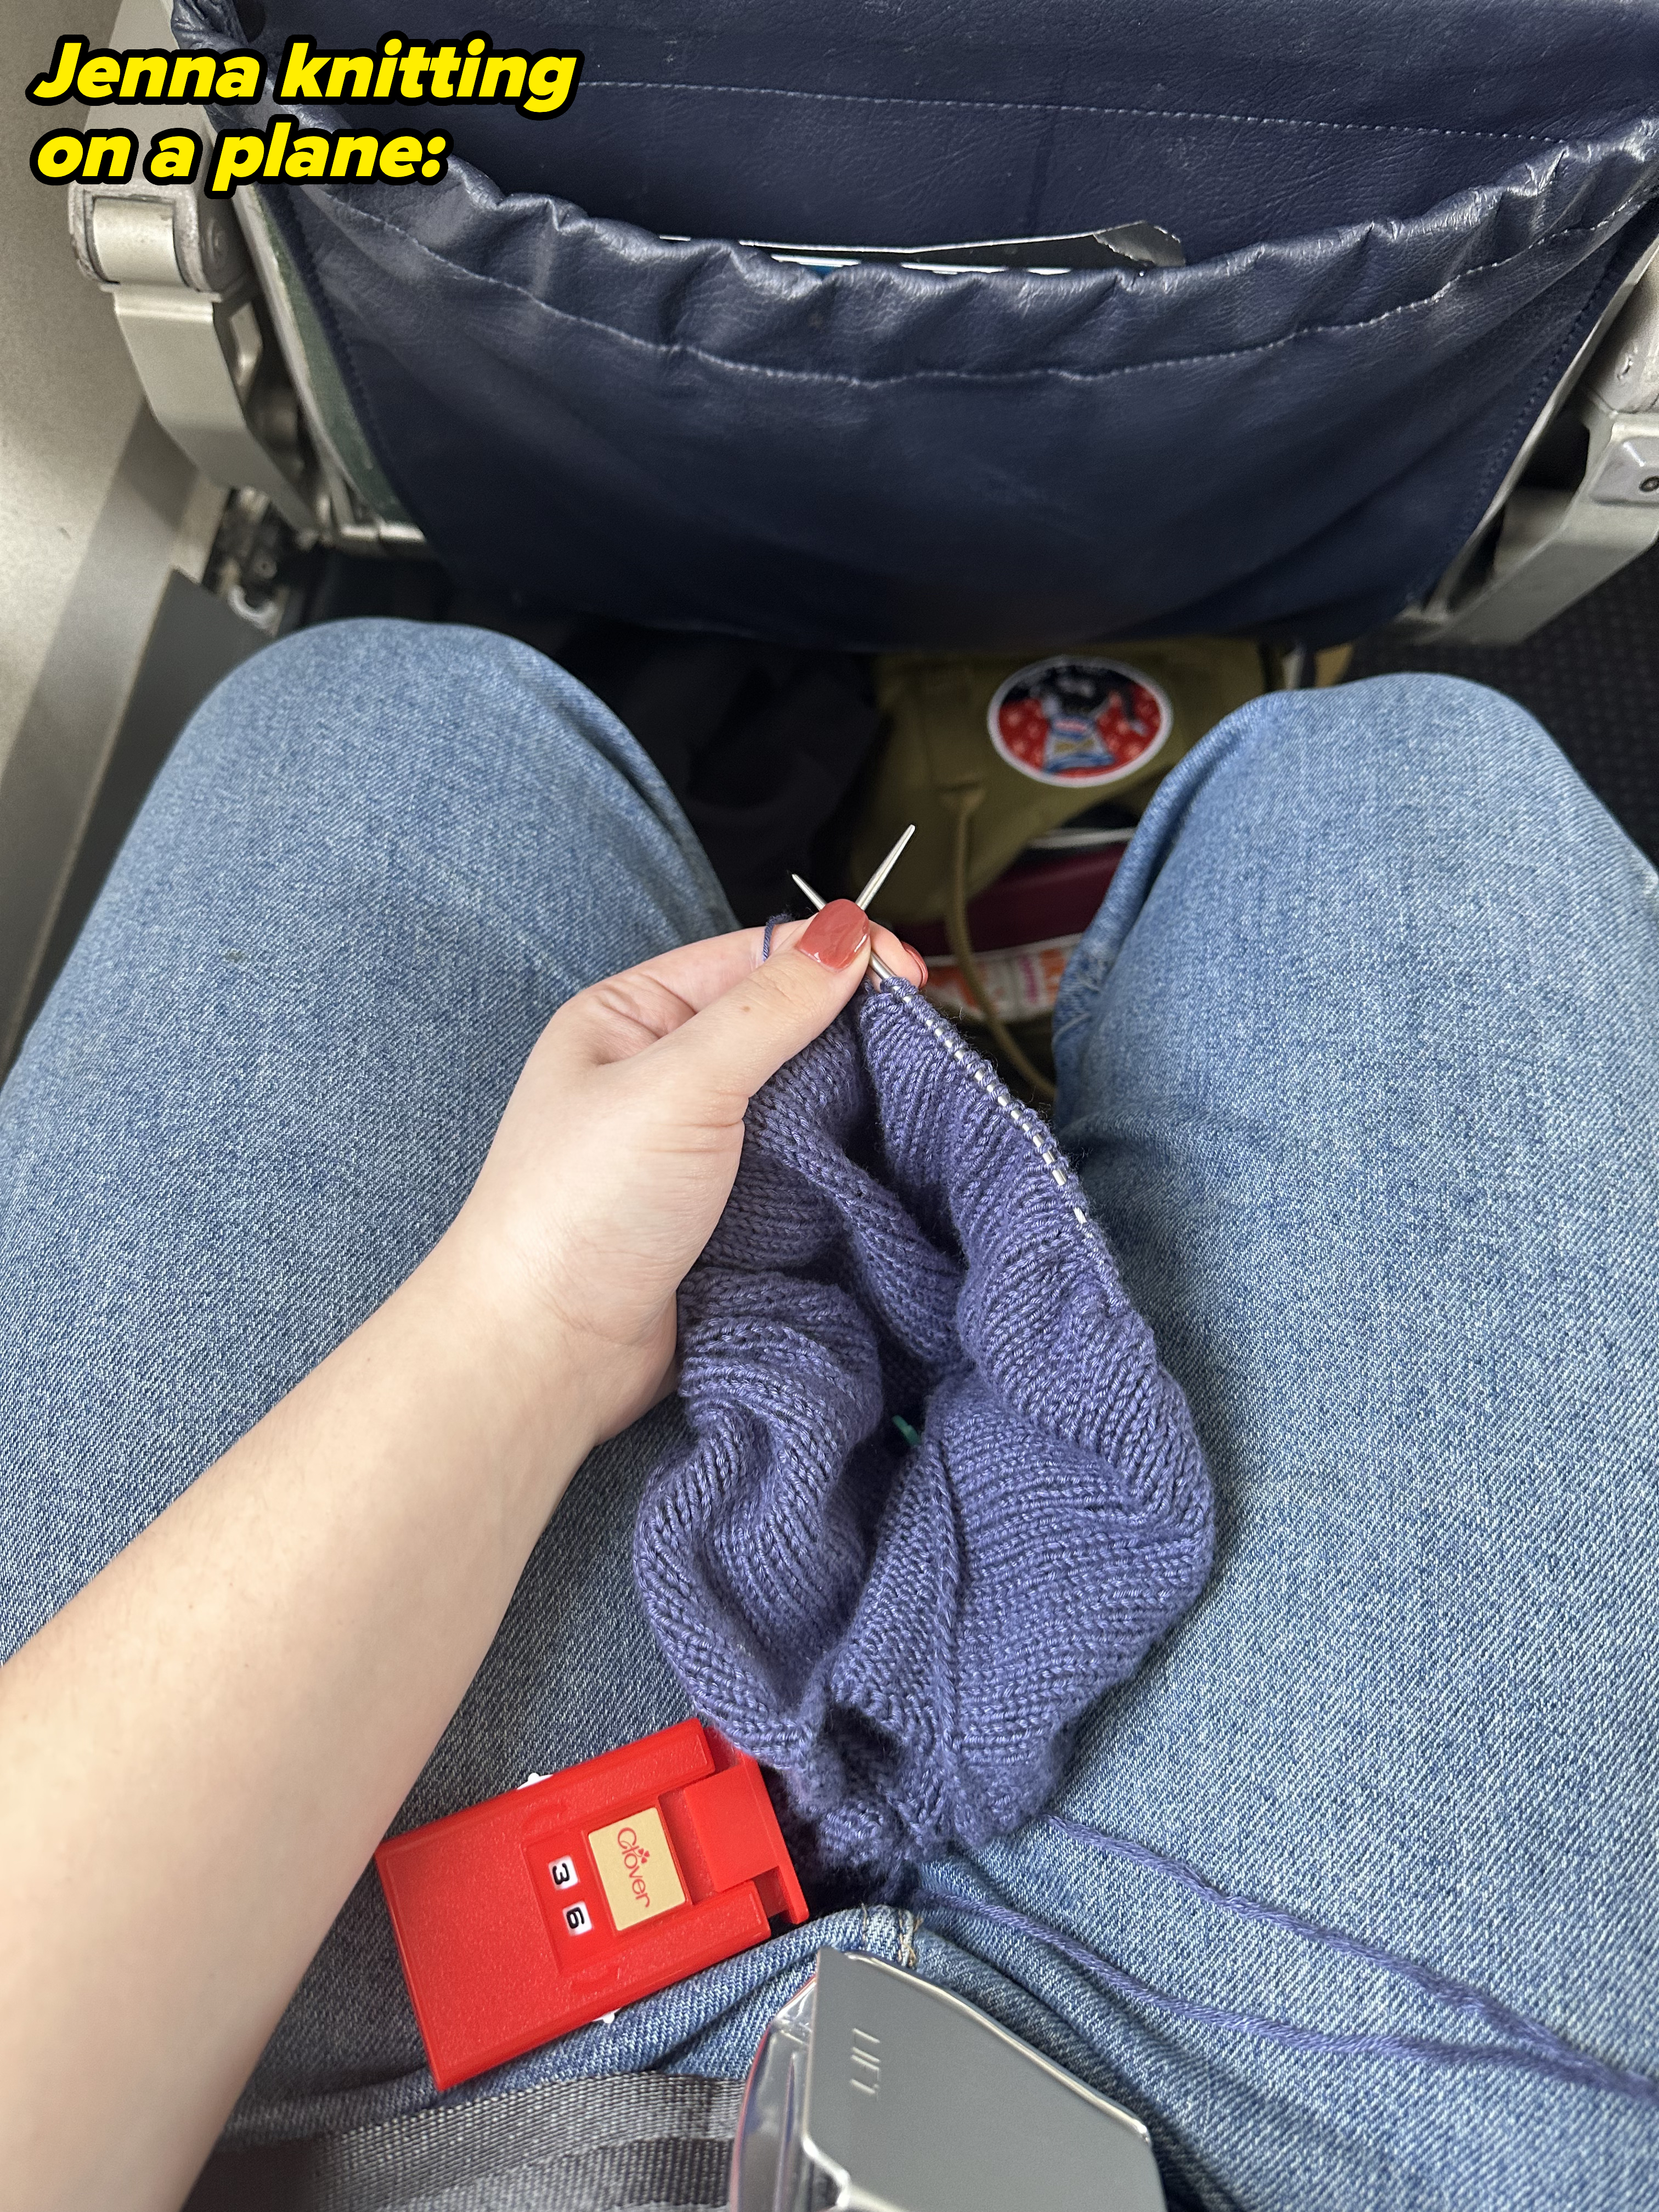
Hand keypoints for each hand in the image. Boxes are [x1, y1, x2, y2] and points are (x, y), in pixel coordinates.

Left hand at [445, 904, 925, 1462]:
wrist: (546, 1355)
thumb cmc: (578, 1209)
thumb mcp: (678, 1085)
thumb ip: (769, 1009)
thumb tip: (847, 938)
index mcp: (630, 1015)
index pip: (753, 956)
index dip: (836, 956)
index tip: (913, 978)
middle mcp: (660, 1071)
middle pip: (783, 1024)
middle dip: (853, 1029)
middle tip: (925, 1045)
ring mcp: (692, 1145)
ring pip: (798, 1099)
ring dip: (851, 1103)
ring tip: (914, 1105)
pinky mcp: (721, 1210)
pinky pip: (795, 1167)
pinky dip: (835, 1165)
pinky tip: (875, 1165)